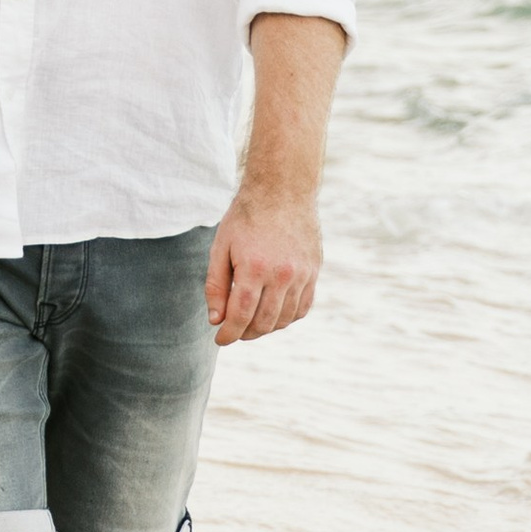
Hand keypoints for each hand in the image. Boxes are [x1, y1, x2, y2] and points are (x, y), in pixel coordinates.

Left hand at [205, 189, 319, 345]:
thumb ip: (216, 285)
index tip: (220, 341)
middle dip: (245, 333)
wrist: (282, 190)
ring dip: (266, 328)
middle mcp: (281, 274)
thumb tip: (216, 320)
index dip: (229, 333)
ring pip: (284, 319)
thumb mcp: (221, 246)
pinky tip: (273, 315)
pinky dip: (287, 318)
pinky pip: (302, 307)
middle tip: (234, 332)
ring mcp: (302, 274)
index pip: (240, 314)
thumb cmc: (245, 217)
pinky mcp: (314, 272)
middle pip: (263, 321)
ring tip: (251, 324)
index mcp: (254, 267)